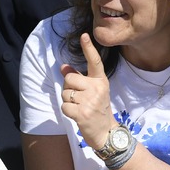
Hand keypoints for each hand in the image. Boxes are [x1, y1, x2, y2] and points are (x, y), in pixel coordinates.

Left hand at [60, 33, 114, 149]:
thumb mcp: (92, 92)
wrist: (106, 133)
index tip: (84, 36)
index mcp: (101, 81)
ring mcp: (90, 101)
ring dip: (68, 102)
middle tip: (80, 99)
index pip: (94, 62)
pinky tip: (78, 116)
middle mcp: (97, 88)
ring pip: (65, 93)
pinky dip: (67, 112)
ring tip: (80, 108)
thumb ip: (79, 79)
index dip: (88, 48)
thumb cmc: (98, 109)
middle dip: (69, 89)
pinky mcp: (82, 113)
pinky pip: (64, 106)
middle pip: (69, 79)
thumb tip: (63, 67)